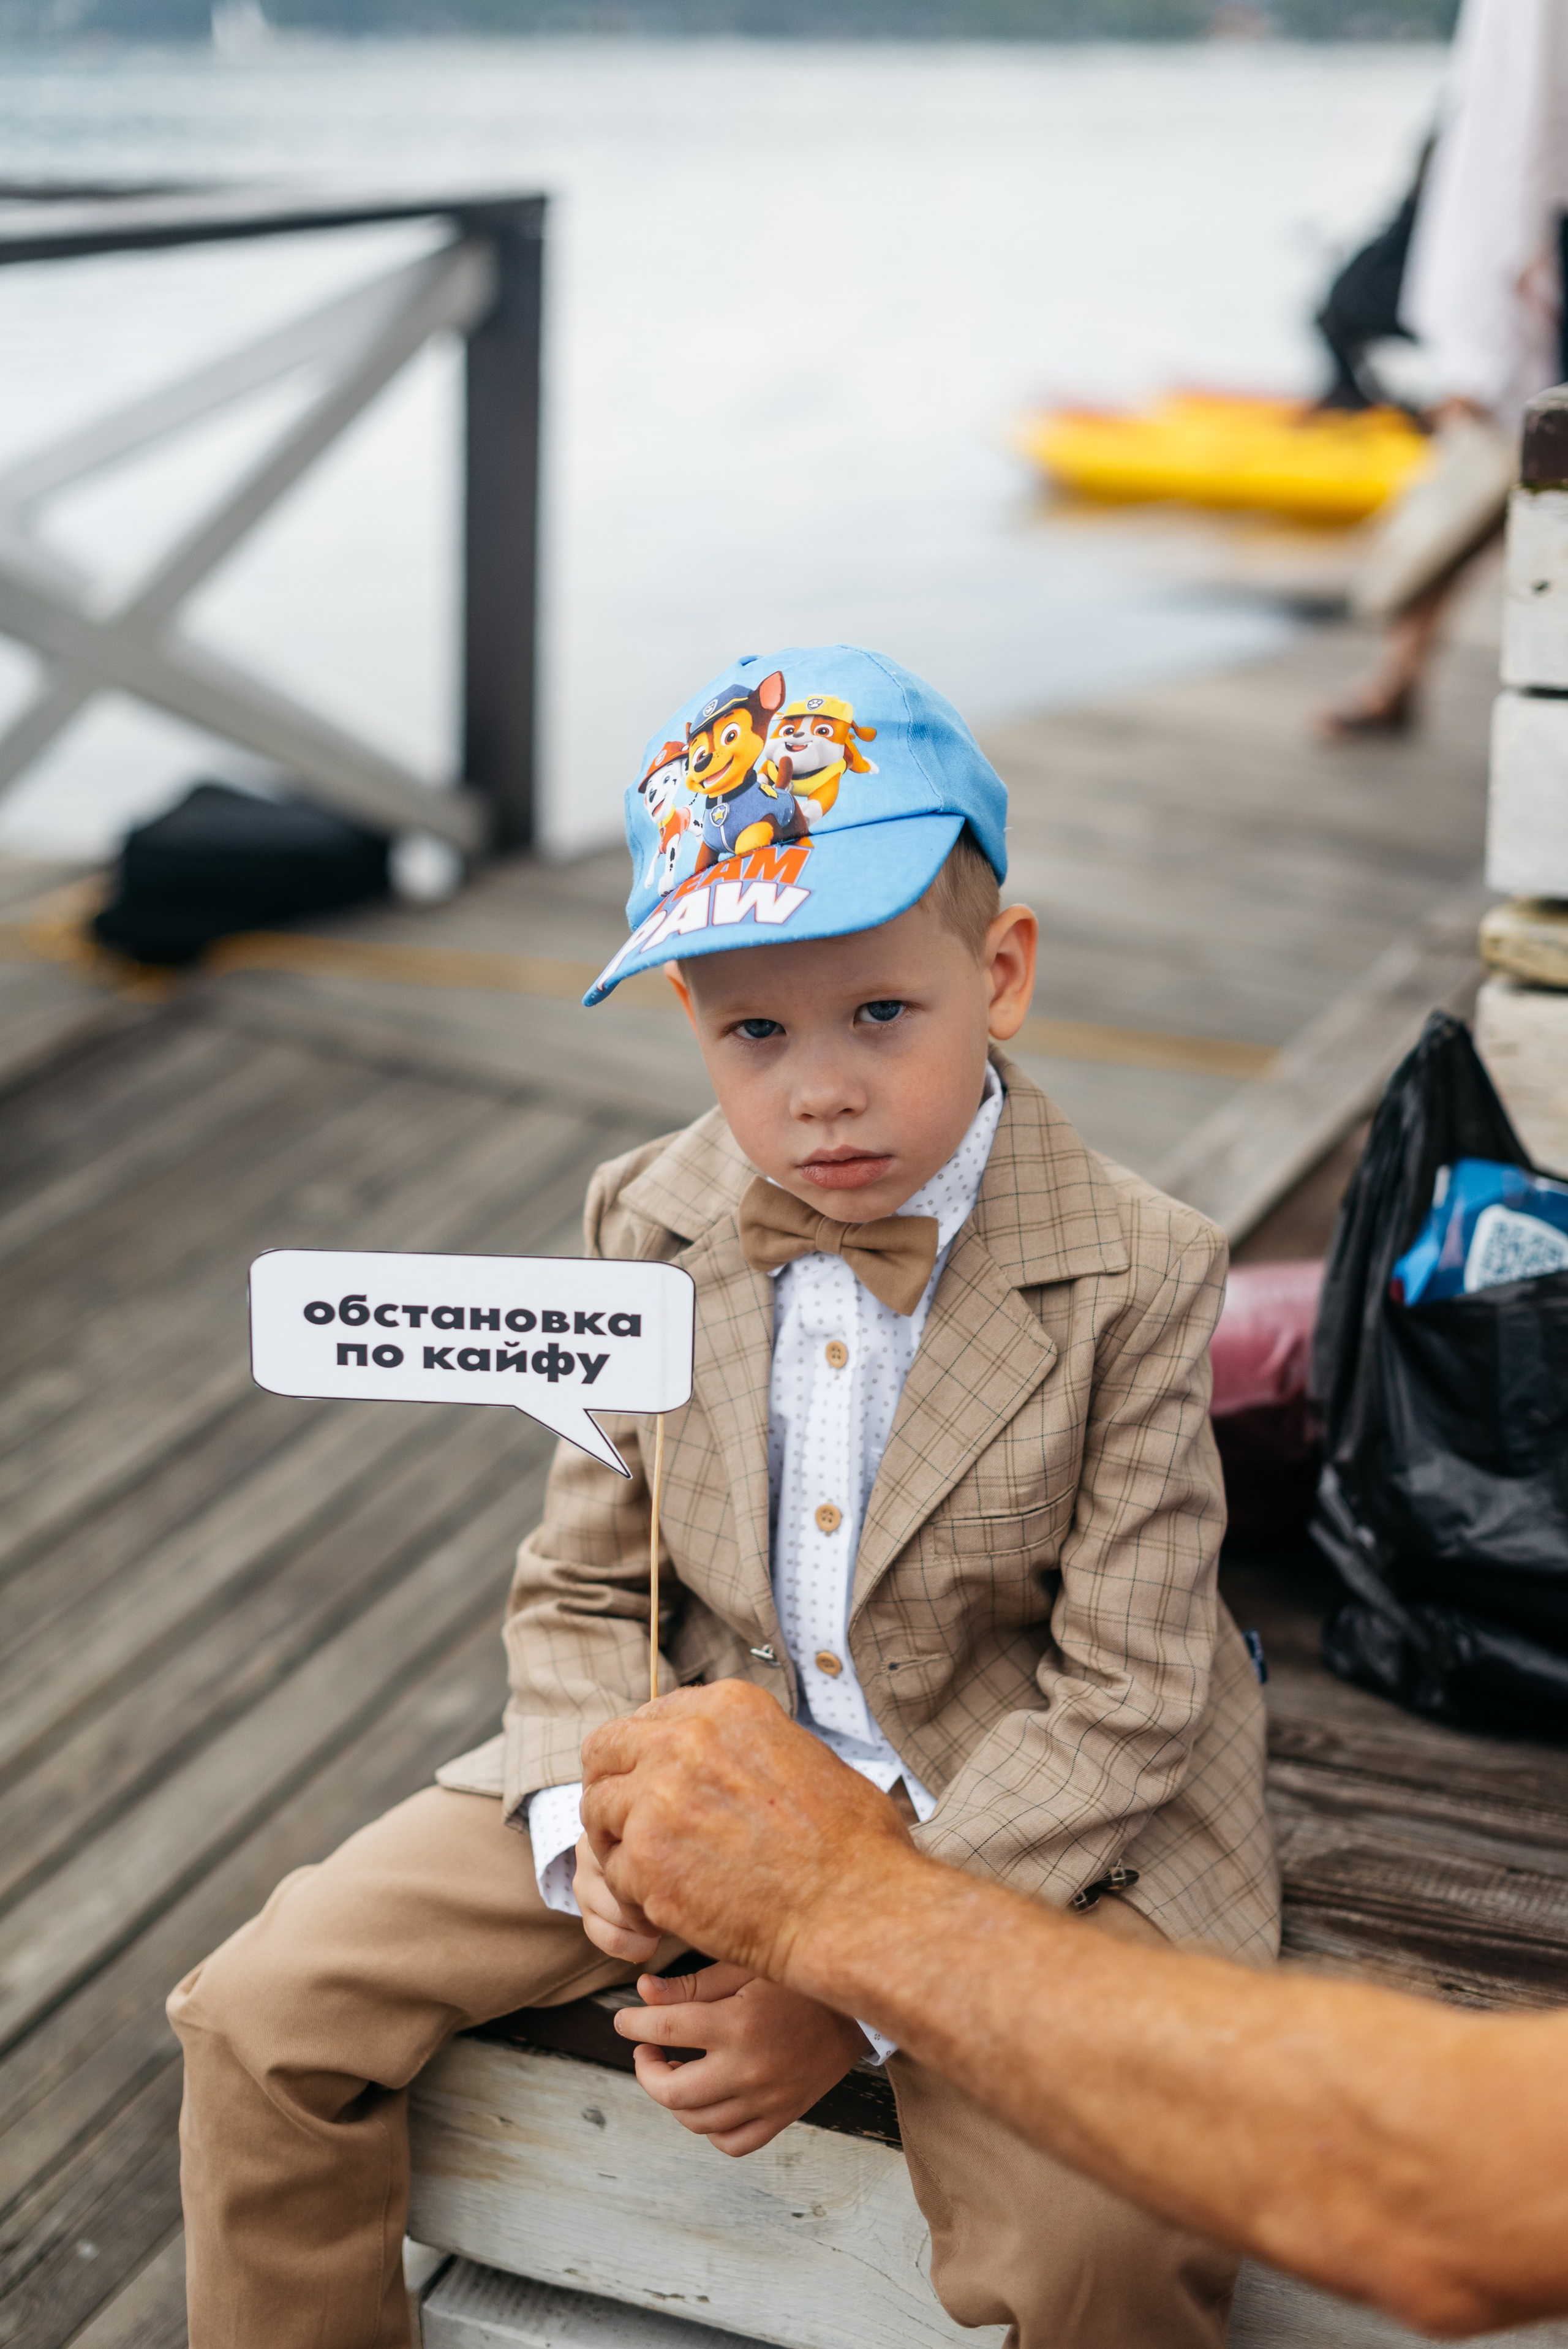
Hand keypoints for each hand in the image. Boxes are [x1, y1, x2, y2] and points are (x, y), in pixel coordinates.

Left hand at [580, 1682, 914, 1985]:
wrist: (855, 1907)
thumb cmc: (849, 1844)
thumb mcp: (804, 1755)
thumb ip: (744, 1748)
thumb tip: (720, 1758)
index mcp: (727, 1707)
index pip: (648, 1716)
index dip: (644, 1754)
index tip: (650, 1781)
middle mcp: (684, 1740)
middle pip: (605, 1750)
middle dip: (612, 1786)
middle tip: (629, 1824)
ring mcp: (658, 1799)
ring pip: (597, 1811)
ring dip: (619, 1842)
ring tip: (654, 1872)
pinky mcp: (646, 1861)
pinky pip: (613, 1872)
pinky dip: (635, 1894)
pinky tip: (672, 1906)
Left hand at [616, 1962, 868, 2156]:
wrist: (860, 2010)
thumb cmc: (799, 1981)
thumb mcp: (746, 1967)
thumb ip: (692, 1984)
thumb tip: (643, 1993)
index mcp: (737, 2024)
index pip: (664, 2029)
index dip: (633, 2024)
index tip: (625, 2020)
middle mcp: (748, 2069)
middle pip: (671, 2092)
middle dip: (647, 2071)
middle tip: (647, 2050)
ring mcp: (766, 2100)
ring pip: (696, 2121)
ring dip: (674, 2098)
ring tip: (675, 2069)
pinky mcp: (782, 2116)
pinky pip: (732, 2143)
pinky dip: (710, 2128)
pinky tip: (707, 2100)